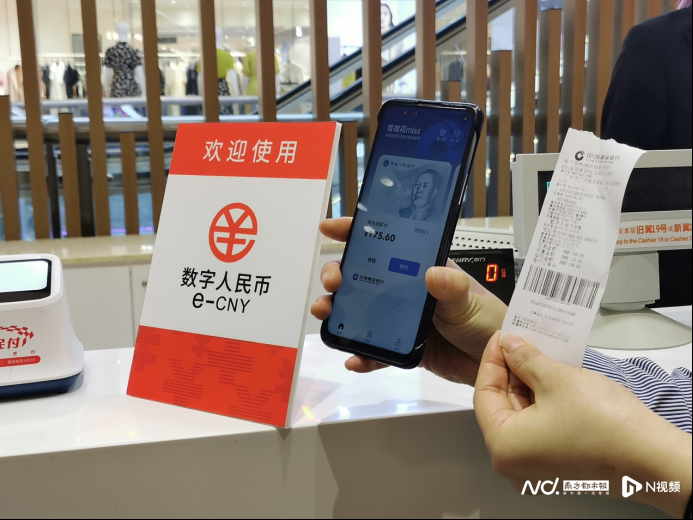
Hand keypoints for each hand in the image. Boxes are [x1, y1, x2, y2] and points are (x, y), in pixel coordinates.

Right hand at [311, 217, 507, 384]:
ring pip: (362, 312)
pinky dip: (364, 355)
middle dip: (339, 275)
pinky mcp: (404, 347)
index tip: (331, 229)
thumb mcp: (471, 301)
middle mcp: (408, 292)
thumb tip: (432, 274)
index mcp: (422, 270)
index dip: (357, 233)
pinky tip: (353, 359)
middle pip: (363, 277)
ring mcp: (402, 320)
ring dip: (339, 313)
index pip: (386, 244)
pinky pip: (378, 350)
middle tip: (333, 283)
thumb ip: (452, 288)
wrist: (500, 365)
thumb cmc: (490, 322)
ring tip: (326, 315)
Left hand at [474, 332, 692, 516]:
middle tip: (519, 342)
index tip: (500, 338)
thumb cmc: (606, 428)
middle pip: (502, 406)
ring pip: (523, 415)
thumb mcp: (556, 379)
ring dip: (529, 384)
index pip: (484, 394)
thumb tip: (510, 345)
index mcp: (503, 446)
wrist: (653, 457)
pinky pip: (540, 426)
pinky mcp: (559, 464)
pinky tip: (552, 377)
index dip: (492, 360)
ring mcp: (537, 467)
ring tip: (537, 354)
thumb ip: (525, 359)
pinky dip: (543, 401)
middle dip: (512, 371)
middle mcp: (515, 463)